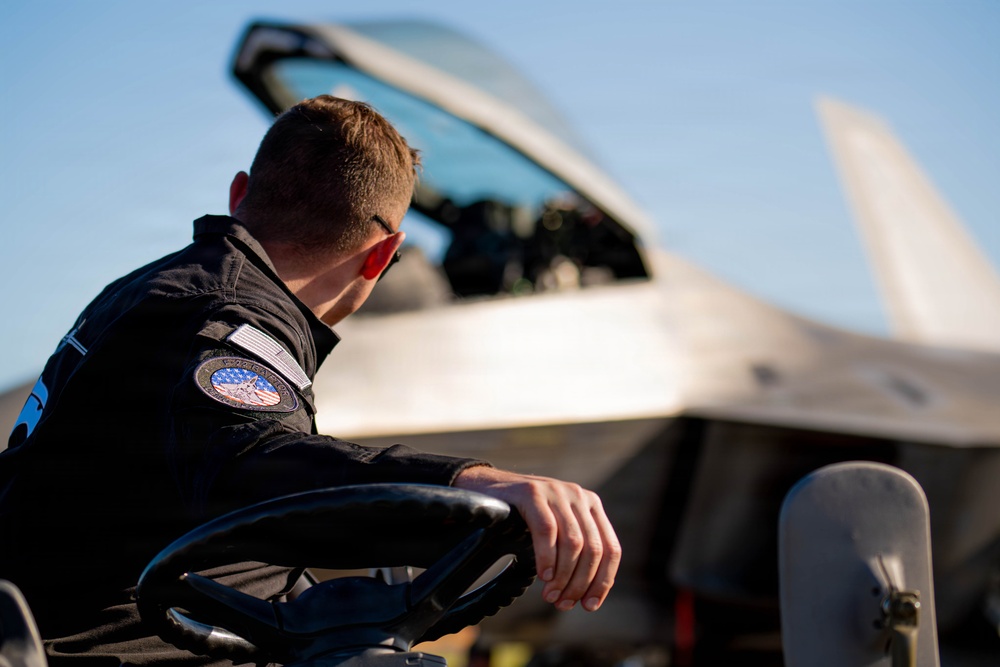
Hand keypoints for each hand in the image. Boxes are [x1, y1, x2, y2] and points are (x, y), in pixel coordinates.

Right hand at [453, 466, 620, 611]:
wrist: (488, 487)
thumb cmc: (525, 515)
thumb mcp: (558, 527)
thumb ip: (576, 551)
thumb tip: (589, 596)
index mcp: (592, 505)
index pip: (611, 549)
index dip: (603, 581)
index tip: (589, 605)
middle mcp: (579, 496)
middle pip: (593, 549)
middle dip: (580, 583)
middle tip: (563, 604)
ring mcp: (556, 492)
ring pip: (573, 543)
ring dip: (563, 576)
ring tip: (550, 596)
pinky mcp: (532, 493)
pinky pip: (547, 531)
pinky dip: (547, 558)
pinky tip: (543, 576)